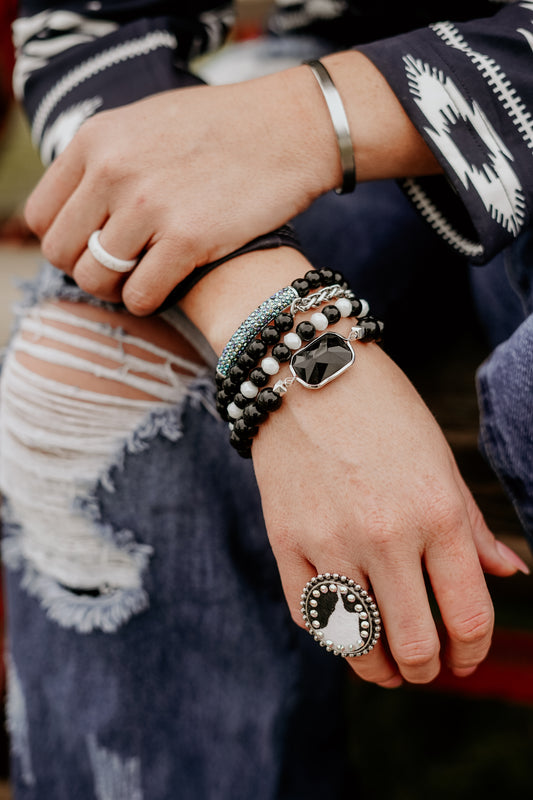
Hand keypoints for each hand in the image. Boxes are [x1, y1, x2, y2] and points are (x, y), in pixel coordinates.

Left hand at [24, 69, 336, 313]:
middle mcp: (113, 171)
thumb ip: (104, 161)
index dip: (64, 240)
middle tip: (118, 270)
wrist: (290, 128)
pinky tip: (168, 287)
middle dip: (86, 269)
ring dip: (116, 290)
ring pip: (96, 279)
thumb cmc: (221, 129)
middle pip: (60, 252)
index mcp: (95, 140)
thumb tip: (79, 211)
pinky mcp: (188, 239)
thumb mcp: (144, 123)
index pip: (41, 214)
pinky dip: (148, 301)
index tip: (93, 246)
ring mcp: (150, 207)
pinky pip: (140, 296)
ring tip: (144, 280)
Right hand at [252, 334, 525, 685]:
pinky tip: (345, 624)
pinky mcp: (284, 539)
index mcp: (437, 511)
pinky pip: (310, 614)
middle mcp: (385, 533)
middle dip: (427, 669)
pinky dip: (331, 631)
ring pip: (358, 642)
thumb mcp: (439, 458)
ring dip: (378, 667)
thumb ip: (472, 525)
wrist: (305, 368)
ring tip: (386, 664)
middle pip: (414, 645)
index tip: (465, 656)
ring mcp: (329, 539)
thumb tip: (509, 573)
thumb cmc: (383, 409)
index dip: (474, 650)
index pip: (469, 614)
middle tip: (426, 666)